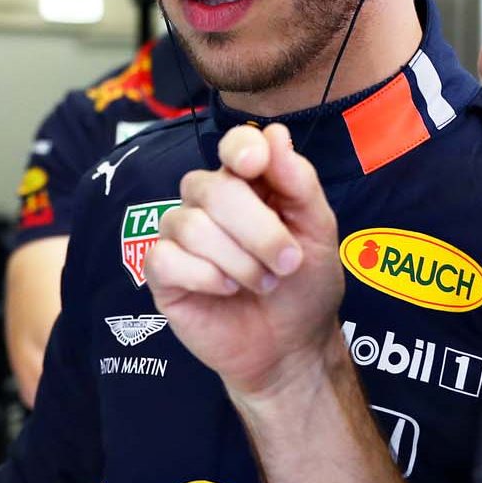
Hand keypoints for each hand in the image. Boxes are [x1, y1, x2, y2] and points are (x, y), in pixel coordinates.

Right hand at [148, 124, 343, 399]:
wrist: (291, 347)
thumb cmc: (305, 287)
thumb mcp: (318, 231)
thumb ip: (297, 182)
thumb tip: (274, 134)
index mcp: (249, 183)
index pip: (233, 144)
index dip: (240, 148)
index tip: (256, 164)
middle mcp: (209, 201)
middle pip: (211, 187)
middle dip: (256, 228)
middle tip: (287, 262)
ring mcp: (181, 235)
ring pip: (190, 224)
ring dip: (238, 260)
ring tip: (262, 283)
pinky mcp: (163, 273)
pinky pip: (167, 258)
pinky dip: (205, 276)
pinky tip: (227, 291)